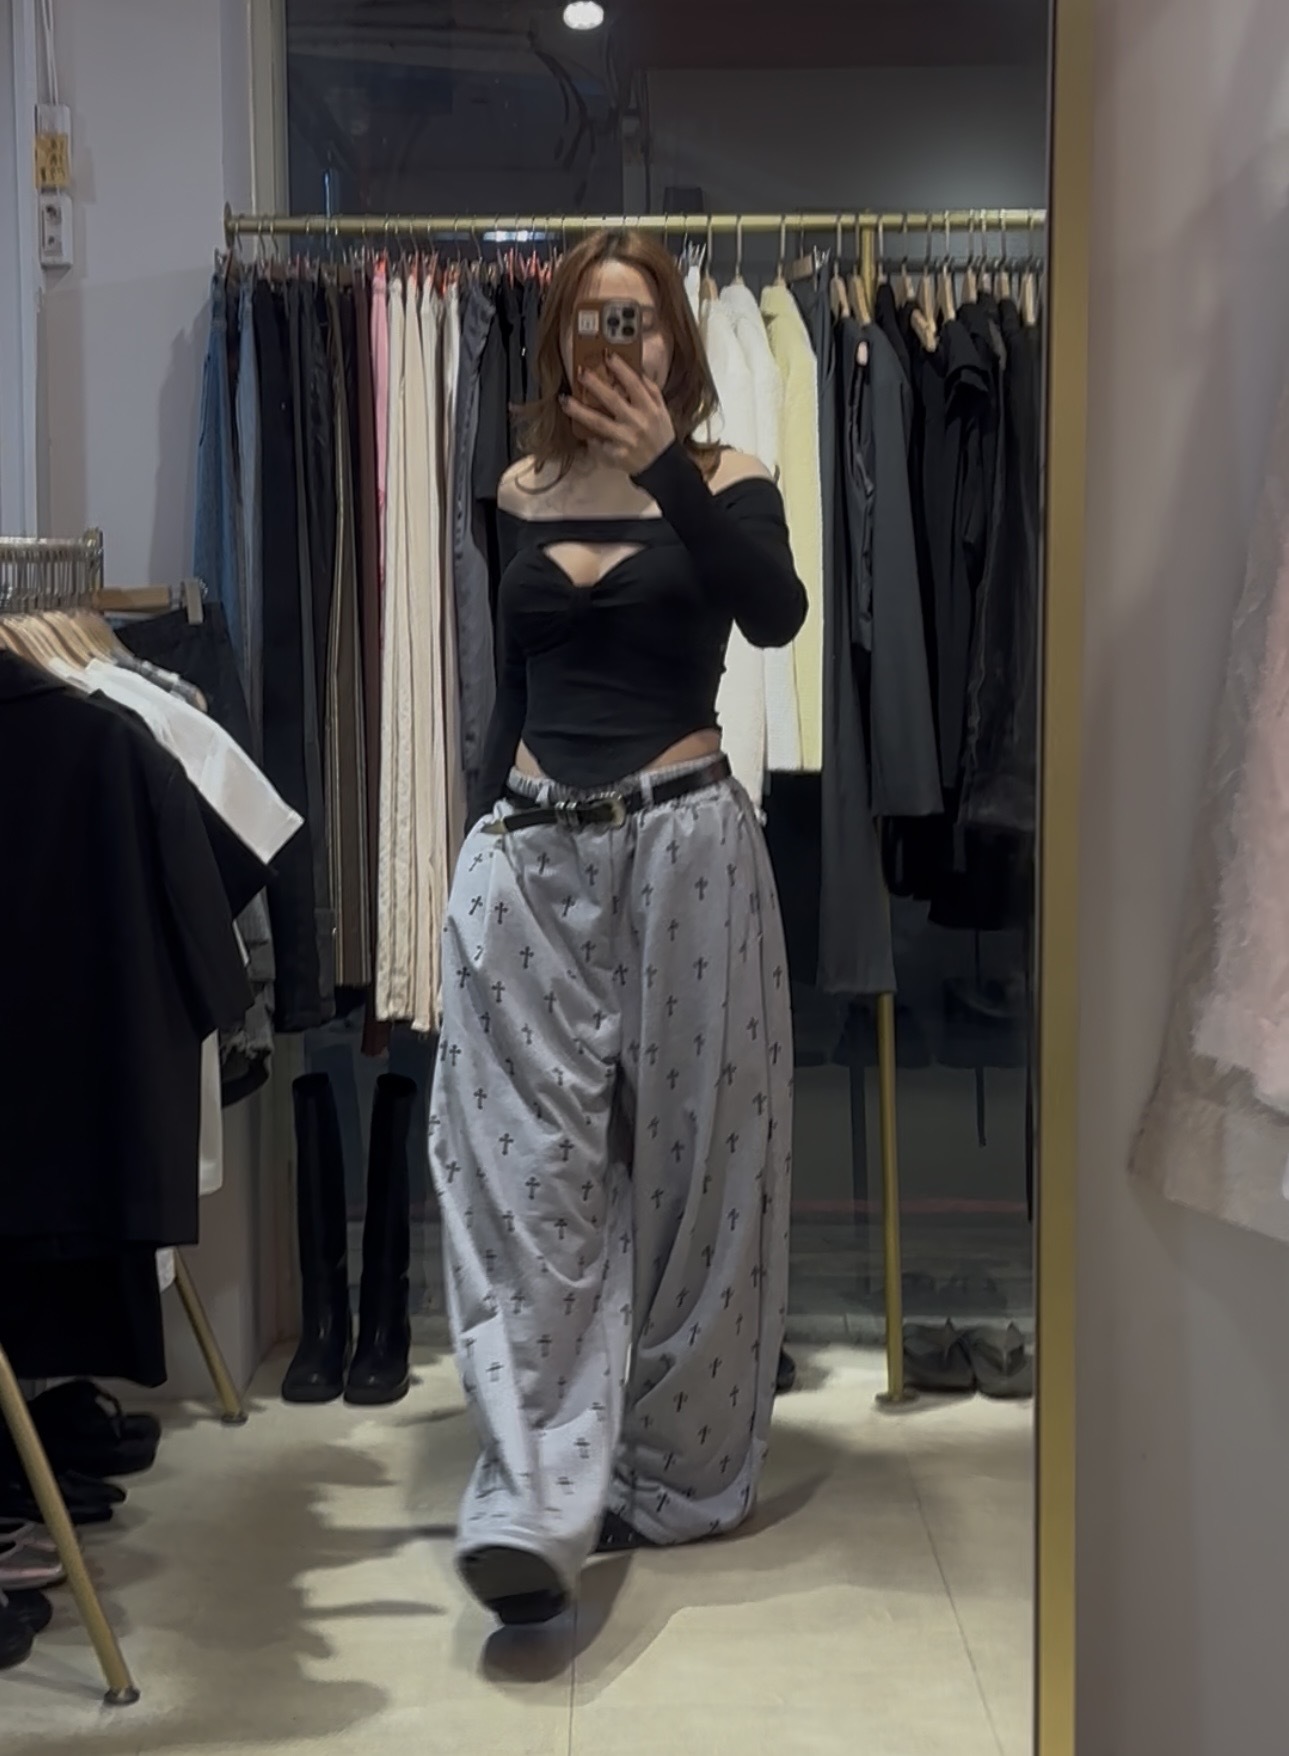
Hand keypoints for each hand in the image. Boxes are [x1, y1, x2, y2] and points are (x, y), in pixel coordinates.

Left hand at [561, 354, 675, 474]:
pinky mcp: (617, 455)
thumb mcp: (661, 410)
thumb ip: (651, 390)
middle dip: (595, 385)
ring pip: (599, 423)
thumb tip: (637, 371)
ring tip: (565, 400)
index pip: (634, 384)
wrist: (663, 466)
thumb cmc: (660, 434)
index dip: (620, 368)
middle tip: (580, 373)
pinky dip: (591, 439)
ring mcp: (626, 440)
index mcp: (649, 409)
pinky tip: (582, 432)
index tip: (607, 355)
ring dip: (579, 411)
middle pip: (612, 400)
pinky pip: (599, 444)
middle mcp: (637, 423)